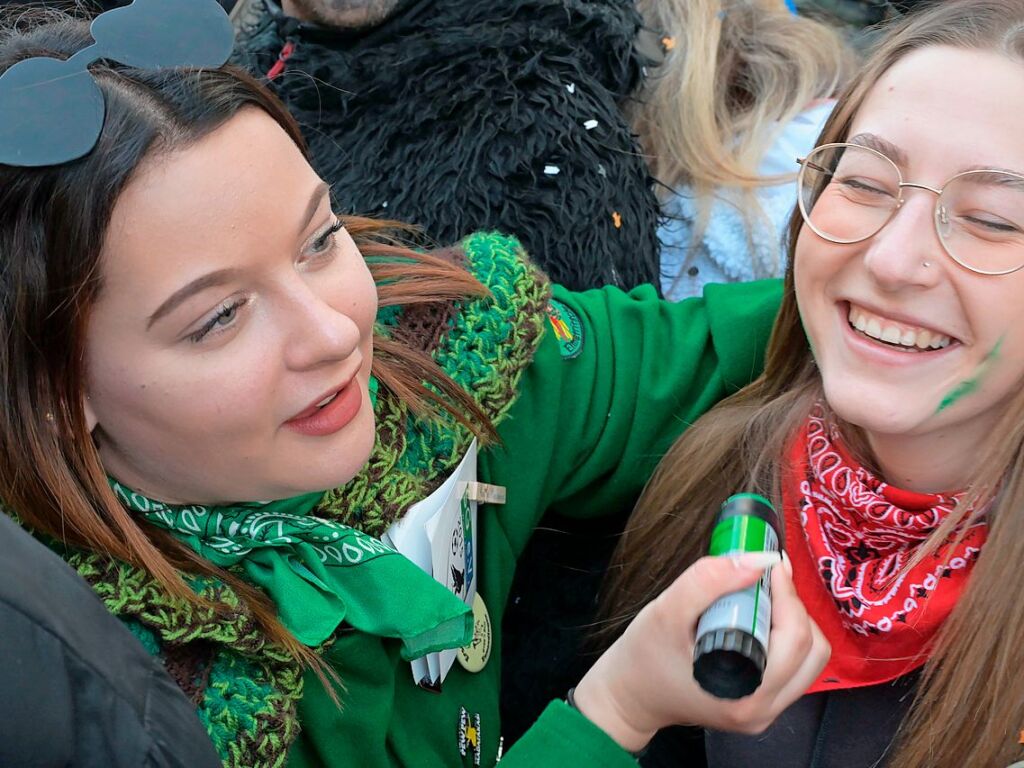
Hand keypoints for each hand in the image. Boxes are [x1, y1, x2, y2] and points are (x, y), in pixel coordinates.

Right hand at [572, 553, 828, 752]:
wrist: (628, 695)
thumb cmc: (643, 655)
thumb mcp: (667, 611)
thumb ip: (708, 581)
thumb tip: (758, 559)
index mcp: (744, 692)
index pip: (794, 637)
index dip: (787, 592)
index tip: (769, 562)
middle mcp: (762, 709)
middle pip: (811, 648)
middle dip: (792, 606)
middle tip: (762, 582)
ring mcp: (765, 712)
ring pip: (810, 659)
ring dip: (794, 622)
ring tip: (760, 601)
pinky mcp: (763, 707)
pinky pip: (796, 668)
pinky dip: (785, 637)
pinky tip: (756, 620)